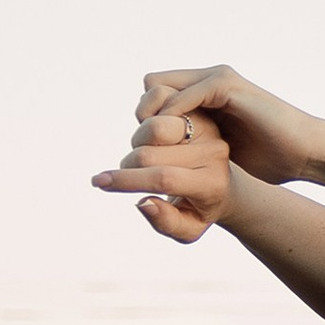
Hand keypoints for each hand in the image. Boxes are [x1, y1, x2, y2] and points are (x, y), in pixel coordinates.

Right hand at [92, 109, 233, 241]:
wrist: (224, 182)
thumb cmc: (199, 208)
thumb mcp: (188, 228)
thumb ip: (166, 222)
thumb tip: (143, 203)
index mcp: (212, 184)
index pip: (163, 179)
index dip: (127, 180)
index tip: (99, 182)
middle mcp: (213, 153)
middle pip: (150, 153)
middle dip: (128, 165)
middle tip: (132, 173)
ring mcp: (206, 127)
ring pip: (153, 125)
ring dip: (137, 141)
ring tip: (147, 154)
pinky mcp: (197, 108)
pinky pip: (159, 97)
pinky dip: (144, 112)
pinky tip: (149, 133)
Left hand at [135, 64, 324, 188]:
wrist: (304, 153)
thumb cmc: (269, 159)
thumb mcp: (221, 154)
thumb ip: (195, 150)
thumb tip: (166, 167)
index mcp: (205, 96)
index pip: (155, 94)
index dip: (147, 120)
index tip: (150, 149)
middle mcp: (207, 81)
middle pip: (151, 85)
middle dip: (145, 115)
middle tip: (149, 146)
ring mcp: (217, 80)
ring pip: (160, 86)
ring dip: (154, 117)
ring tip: (159, 146)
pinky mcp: (227, 85)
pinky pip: (184, 95)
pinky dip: (174, 117)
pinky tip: (178, 142)